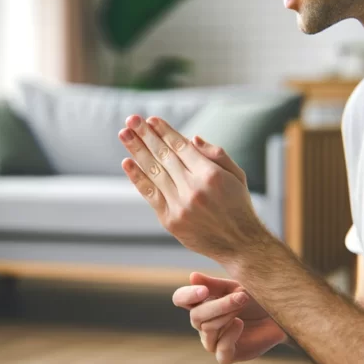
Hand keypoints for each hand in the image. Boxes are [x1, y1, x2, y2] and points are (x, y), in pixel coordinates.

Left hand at [118, 115, 270, 263]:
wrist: (239, 244)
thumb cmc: (239, 206)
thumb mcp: (237, 176)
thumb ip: (216, 155)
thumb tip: (192, 138)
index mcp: (211, 175)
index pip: (181, 147)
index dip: (164, 131)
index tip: (151, 119)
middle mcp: (193, 189)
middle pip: (164, 155)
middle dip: (145, 135)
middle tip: (131, 119)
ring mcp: (180, 205)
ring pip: (154, 171)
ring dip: (136, 150)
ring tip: (124, 133)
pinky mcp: (170, 220)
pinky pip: (150, 194)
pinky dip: (137, 177)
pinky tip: (127, 162)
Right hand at [173, 273, 287, 363]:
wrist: (282, 315)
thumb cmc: (257, 298)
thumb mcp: (236, 287)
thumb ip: (214, 285)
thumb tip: (192, 276)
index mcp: (202, 303)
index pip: (181, 299)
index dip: (188, 295)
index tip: (204, 291)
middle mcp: (204, 323)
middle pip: (196, 317)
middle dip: (218, 306)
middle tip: (241, 296)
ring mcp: (214, 341)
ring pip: (207, 331)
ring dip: (225, 316)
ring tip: (243, 305)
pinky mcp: (228, 355)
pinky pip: (220, 350)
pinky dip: (228, 336)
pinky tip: (239, 324)